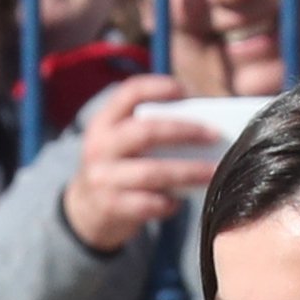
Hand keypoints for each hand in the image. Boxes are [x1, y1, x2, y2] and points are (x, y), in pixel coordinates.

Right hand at [59, 76, 219, 253]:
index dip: (158, 87)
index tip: (185, 91)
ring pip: (151, 172)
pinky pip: (148, 204)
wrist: (85, 211)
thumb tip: (204, 128)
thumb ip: (151, 131)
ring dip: (187, 172)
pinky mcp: (110, 207)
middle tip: (214, 135)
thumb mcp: (122, 144)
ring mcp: (102, 178)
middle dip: (184, 131)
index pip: (129, 93)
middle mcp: (99, 147)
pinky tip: (180, 202)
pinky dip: (168, 203)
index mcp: (104, 122)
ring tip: (212, 171)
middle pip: (146, 132)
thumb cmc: (119, 169)